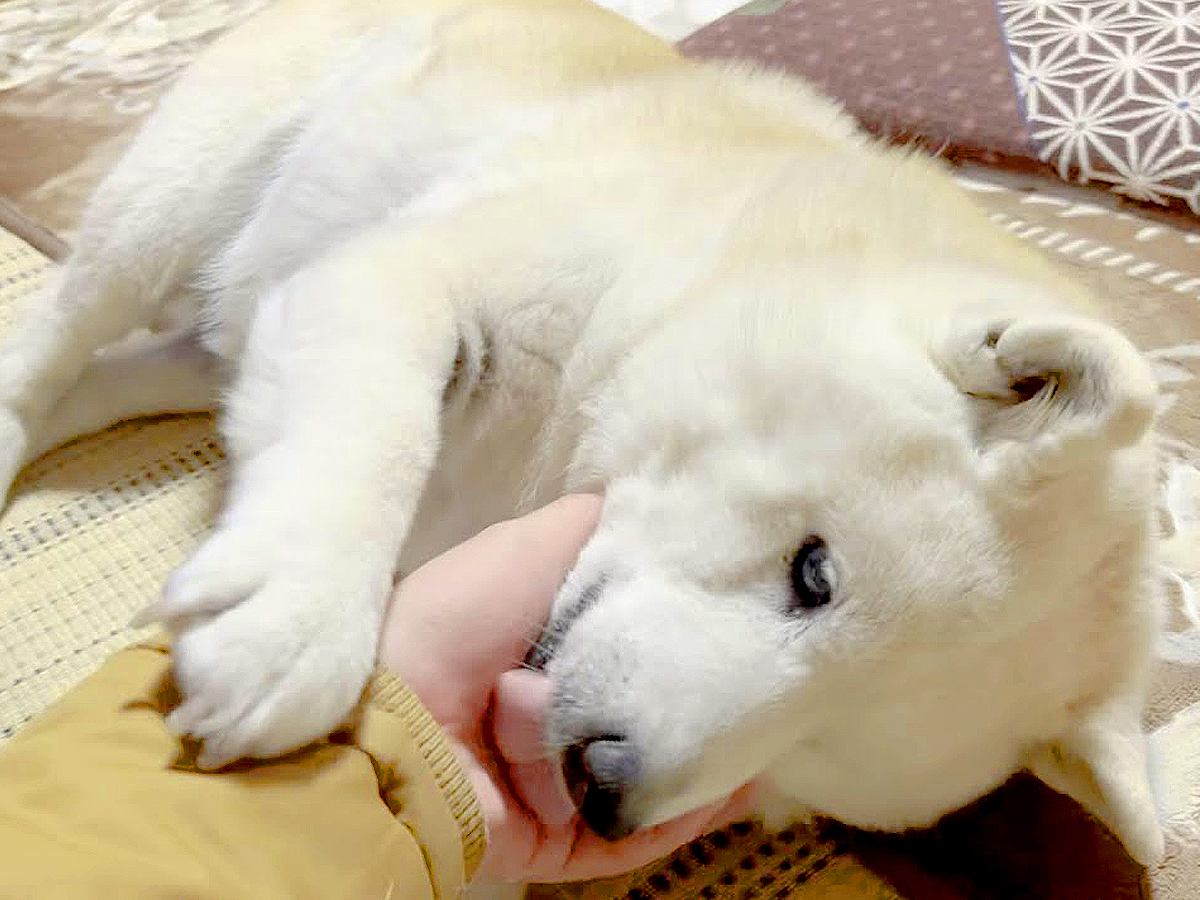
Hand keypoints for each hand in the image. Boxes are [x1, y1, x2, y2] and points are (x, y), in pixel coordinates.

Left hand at [380, 495, 753, 882]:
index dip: (675, 633)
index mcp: (540, 649)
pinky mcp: (556, 841)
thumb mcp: (528, 547)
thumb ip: (590, 528)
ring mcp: (552, 785)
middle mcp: (547, 719)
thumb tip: (655, 509)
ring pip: (646, 776)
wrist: (399, 722)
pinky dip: (679, 816)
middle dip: (696, 702)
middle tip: (760, 684)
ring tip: (762, 737)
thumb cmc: (461, 622)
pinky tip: (731, 787)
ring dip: (700, 759)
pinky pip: (630, 834)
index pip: (623, 643)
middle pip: (640, 713)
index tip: (732, 620)